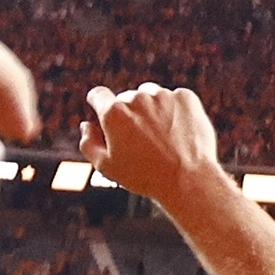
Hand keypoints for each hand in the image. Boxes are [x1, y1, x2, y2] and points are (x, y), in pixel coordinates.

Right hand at [81, 80, 234, 210]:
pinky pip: (174, 99)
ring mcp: (163, 95)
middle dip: (129, 114)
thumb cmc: (145, 176)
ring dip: (152, 108)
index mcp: (114, 112)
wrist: (188, 179)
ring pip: (151, 96)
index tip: (104, 111)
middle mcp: (137, 98)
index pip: (98, 95)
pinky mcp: (185, 97)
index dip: (99, 103)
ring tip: (160, 137)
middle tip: (141, 140)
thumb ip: (89, 143)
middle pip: (127, 98)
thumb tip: (86, 125)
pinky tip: (178, 132)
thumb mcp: (107, 167)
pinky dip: (175, 111)